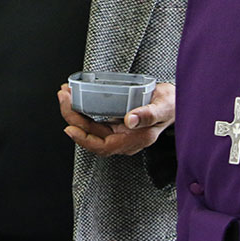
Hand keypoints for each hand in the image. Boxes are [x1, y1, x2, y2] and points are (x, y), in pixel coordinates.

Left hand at [57, 81, 175, 156]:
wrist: (175, 101)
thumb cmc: (172, 105)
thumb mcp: (163, 107)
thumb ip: (148, 114)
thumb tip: (130, 120)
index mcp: (135, 139)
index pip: (104, 146)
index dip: (84, 140)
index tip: (70, 127)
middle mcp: (124, 138)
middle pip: (92, 135)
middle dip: (74, 118)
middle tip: (64, 97)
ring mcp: (119, 130)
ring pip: (91, 126)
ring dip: (76, 111)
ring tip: (66, 93)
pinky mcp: (116, 120)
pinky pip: (96, 118)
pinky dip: (84, 107)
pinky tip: (76, 95)